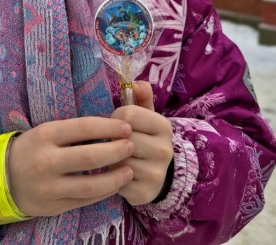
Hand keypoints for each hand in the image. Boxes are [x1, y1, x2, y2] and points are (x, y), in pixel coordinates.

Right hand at [7, 117, 134, 216]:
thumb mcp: (46, 132)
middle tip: (131, 146)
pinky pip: (85, 200)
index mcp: (45, 135)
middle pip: (90, 156)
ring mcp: (49, 187)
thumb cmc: (32, 149)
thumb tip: (111, 125)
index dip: (109, 127)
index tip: (127, 126)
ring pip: (90, 185)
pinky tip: (115, 185)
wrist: (3, 178)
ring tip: (129, 170)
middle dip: (116, 151)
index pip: (84, 128)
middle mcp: (46, 161)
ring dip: (115, 177)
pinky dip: (104, 193)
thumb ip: (74, 131)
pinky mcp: (53, 206)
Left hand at [110, 81, 173, 204]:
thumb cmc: (144, 137)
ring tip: (116, 157)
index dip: (115, 118)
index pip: (128, 114)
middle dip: (113, 140)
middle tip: (115, 143)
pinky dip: (112, 177)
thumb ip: (141, 97)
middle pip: (122, 138)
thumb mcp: (145, 115)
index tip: (117, 124)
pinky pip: (116, 181)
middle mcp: (165, 151)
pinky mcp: (144, 193)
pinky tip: (118, 174)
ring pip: (118, 160)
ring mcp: (156, 174)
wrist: (155, 173)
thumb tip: (137, 83)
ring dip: (111, 159)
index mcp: (164, 126)